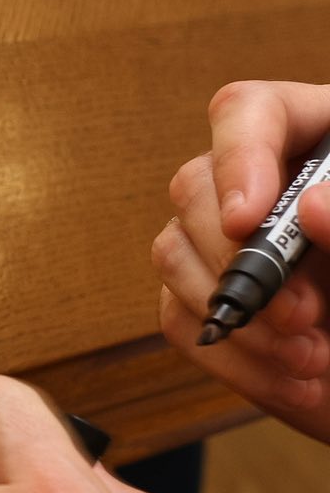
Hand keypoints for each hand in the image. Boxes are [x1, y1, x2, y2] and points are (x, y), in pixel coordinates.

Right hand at [153, 81, 329, 436]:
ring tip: (312, 359)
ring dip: (240, 315)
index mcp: (326, 145)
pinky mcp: (217, 301)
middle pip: (198, 184)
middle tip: (301, 314)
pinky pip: (181, 316)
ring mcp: (235, 245)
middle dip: (241, 261)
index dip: (238, 157)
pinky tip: (294, 379)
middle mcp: (271, 188)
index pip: (250, 113)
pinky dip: (235, 358)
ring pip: (176, 250)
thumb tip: (310, 207)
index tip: (248, 221)